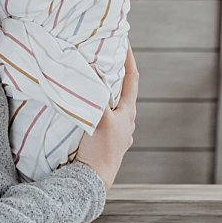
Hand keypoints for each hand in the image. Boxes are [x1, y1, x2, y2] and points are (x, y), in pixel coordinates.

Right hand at [74, 50, 138, 189]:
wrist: (91, 180)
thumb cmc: (99, 148)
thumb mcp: (98, 118)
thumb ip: (96, 96)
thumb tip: (89, 74)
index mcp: (128, 112)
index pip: (132, 78)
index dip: (128, 59)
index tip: (124, 42)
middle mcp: (127, 122)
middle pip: (123, 92)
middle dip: (115, 76)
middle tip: (105, 60)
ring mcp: (119, 134)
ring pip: (114, 108)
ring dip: (106, 95)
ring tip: (95, 83)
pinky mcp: (108, 145)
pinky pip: (105, 121)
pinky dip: (99, 111)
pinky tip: (90, 112)